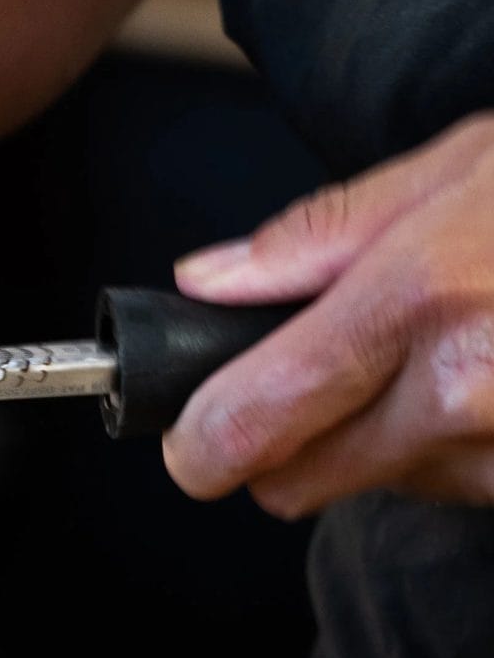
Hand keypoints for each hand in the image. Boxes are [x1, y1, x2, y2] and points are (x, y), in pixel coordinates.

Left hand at [166, 113, 493, 515]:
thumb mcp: (456, 166)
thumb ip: (317, 239)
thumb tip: (207, 284)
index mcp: (417, 298)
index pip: (253, 422)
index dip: (201, 444)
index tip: (193, 439)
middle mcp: (463, 389)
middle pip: (296, 485)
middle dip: (286, 444)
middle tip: (322, 380)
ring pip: (380, 488)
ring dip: (385, 441)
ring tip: (454, 350)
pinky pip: (457, 490)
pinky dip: (455, 451)